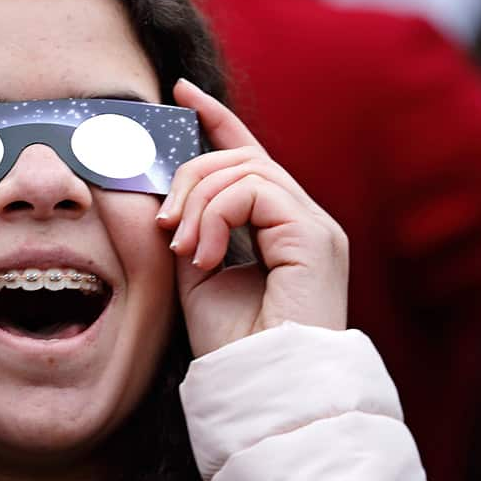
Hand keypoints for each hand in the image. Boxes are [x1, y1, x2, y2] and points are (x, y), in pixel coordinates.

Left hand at [157, 79, 347, 356]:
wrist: (258, 388)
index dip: (216, 119)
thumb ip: (192, 226)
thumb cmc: (229, 342)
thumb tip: (170, 192)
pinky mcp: (316, 235)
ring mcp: (316, 226)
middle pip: (239, 158)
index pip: (249, 156)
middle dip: (189, 177)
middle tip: (164, 225)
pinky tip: (203, 255)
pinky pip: (255, 191)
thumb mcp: (195, 272)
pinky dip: (217, 216)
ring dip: (198, 202)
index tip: (181, 92)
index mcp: (280, 227)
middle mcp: (305, 220)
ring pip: (245, 168)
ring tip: (183, 248)